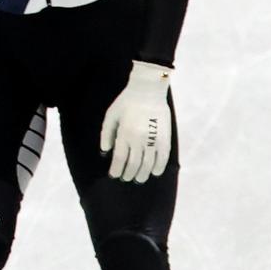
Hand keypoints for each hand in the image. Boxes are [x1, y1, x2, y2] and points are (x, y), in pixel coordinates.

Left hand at [100, 61, 172, 182]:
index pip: (119, 159)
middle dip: (128, 174)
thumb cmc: (126, 102)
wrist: (148, 90)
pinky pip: (163, 157)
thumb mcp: (110, 116)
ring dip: (142, 174)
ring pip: (148, 164)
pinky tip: (155, 172)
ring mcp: (153, 140)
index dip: (116, 170)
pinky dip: (159, 167)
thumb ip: (106, 135)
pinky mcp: (165, 138)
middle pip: (134, 164)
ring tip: (138, 179)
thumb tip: (105, 152)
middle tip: (125, 178)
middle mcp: (139, 140)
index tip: (114, 176)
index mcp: (124, 134)